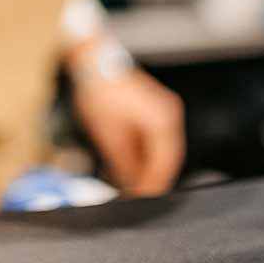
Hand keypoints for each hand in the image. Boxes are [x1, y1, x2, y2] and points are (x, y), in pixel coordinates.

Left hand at [73, 68, 184, 196]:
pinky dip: (144, 152)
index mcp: (164, 124)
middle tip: (133, 195)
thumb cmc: (101, 94)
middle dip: (149, 178)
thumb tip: (128, 187)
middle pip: (166, 159)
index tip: (139, 200)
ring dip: (146, 166)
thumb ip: (123, 166)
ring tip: (128, 182)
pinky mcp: (155, 107)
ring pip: (161, 150)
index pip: (164, 166)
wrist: (93, 62)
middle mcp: (170, 116)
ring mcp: (164, 110)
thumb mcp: (110, 137)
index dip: (151, 187)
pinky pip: (155, 138)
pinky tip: (129, 162)